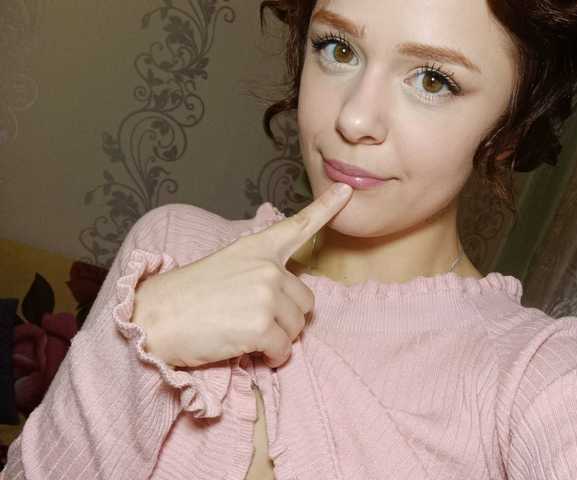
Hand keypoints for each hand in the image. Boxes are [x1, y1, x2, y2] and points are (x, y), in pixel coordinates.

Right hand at [133, 183, 352, 367]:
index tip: (347, 190)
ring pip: (297, 327)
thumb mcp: (225, 268)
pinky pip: (284, 350)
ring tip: (244, 333)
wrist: (153, 317)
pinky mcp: (262, 324)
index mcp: (257, 248)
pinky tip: (249, 351)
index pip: (298, 225)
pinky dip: (271, 358)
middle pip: (305, 300)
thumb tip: (284, 301)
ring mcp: (266, 294)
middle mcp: (267, 267)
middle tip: (253, 321)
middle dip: (286, 317)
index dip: (326, 207)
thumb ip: (259, 273)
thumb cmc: (185, 297)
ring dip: (278, 338)